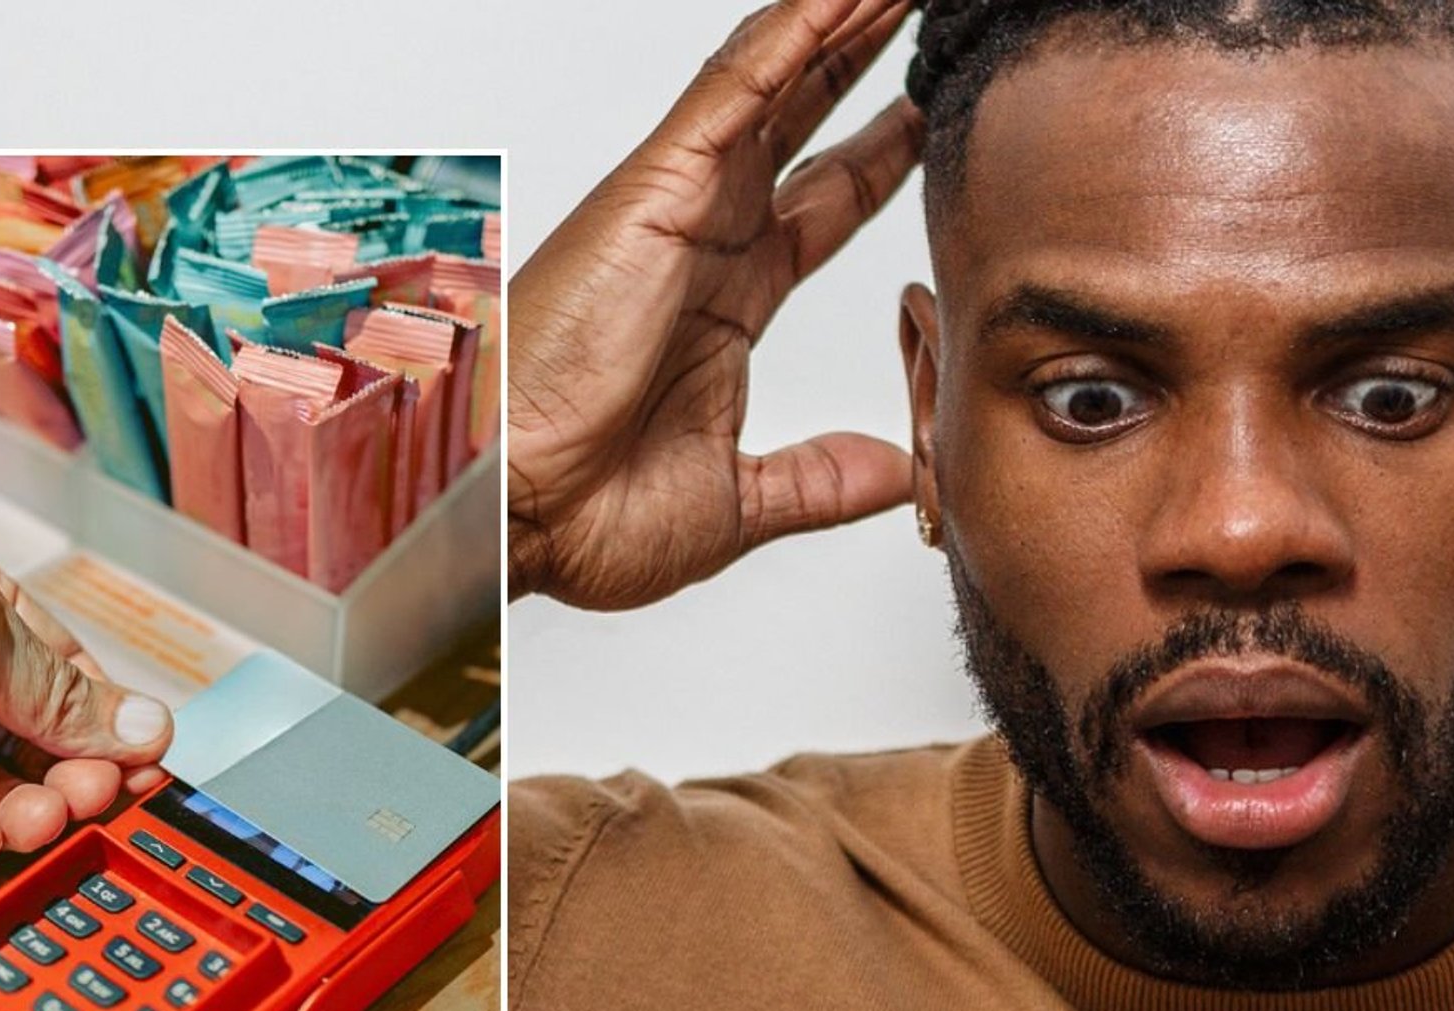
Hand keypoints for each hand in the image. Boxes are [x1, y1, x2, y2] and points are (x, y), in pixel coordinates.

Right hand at [508, 0, 923, 609]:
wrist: (519, 518)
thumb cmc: (584, 517)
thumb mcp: (741, 502)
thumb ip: (821, 480)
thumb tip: (897, 472)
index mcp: (725, 312)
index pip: (821, 211)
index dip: (880, 158)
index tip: (934, 123)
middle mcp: (705, 247)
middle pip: (806, 126)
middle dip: (867, 65)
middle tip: (927, 14)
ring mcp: (681, 210)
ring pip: (777, 83)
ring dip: (842, 26)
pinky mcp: (657, 189)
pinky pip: (736, 84)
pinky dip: (793, 32)